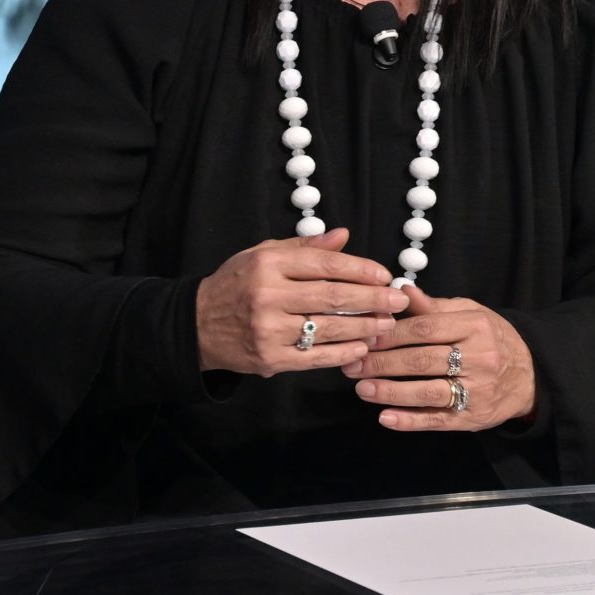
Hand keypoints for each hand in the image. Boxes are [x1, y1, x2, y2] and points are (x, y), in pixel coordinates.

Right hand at [195, 226, 409, 376]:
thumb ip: (304, 247)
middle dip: (372, 299)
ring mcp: (268, 330)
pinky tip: (362, 349)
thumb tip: (343, 235)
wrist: (196, 325)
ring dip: (364, 328)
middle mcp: (268, 296)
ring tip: (387, 325)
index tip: (385, 274)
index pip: (325, 265)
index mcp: (268, 264)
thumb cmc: (235, 284)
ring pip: (328, 328)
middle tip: (398, 301)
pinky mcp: (269, 359)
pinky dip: (342, 354)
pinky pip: (315, 357)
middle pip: (332, 296)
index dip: (360, 269)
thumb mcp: (263, 254)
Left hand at [341, 284, 536, 430]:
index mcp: (475, 326)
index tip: (365, 337)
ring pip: (427, 392)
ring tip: (362, 388)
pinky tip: (386, 417)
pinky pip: (437, 419)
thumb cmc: (492, 339)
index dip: (392, 335)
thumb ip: (434, 307)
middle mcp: (479, 358)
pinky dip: (410, 420)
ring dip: (390, 392)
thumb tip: (400, 290)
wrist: (530, 376)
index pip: (426, 329)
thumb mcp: (470, 314)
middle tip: (353, 365)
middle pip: (422, 360)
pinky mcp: (473, 418)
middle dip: (382, 363)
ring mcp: (477, 390)